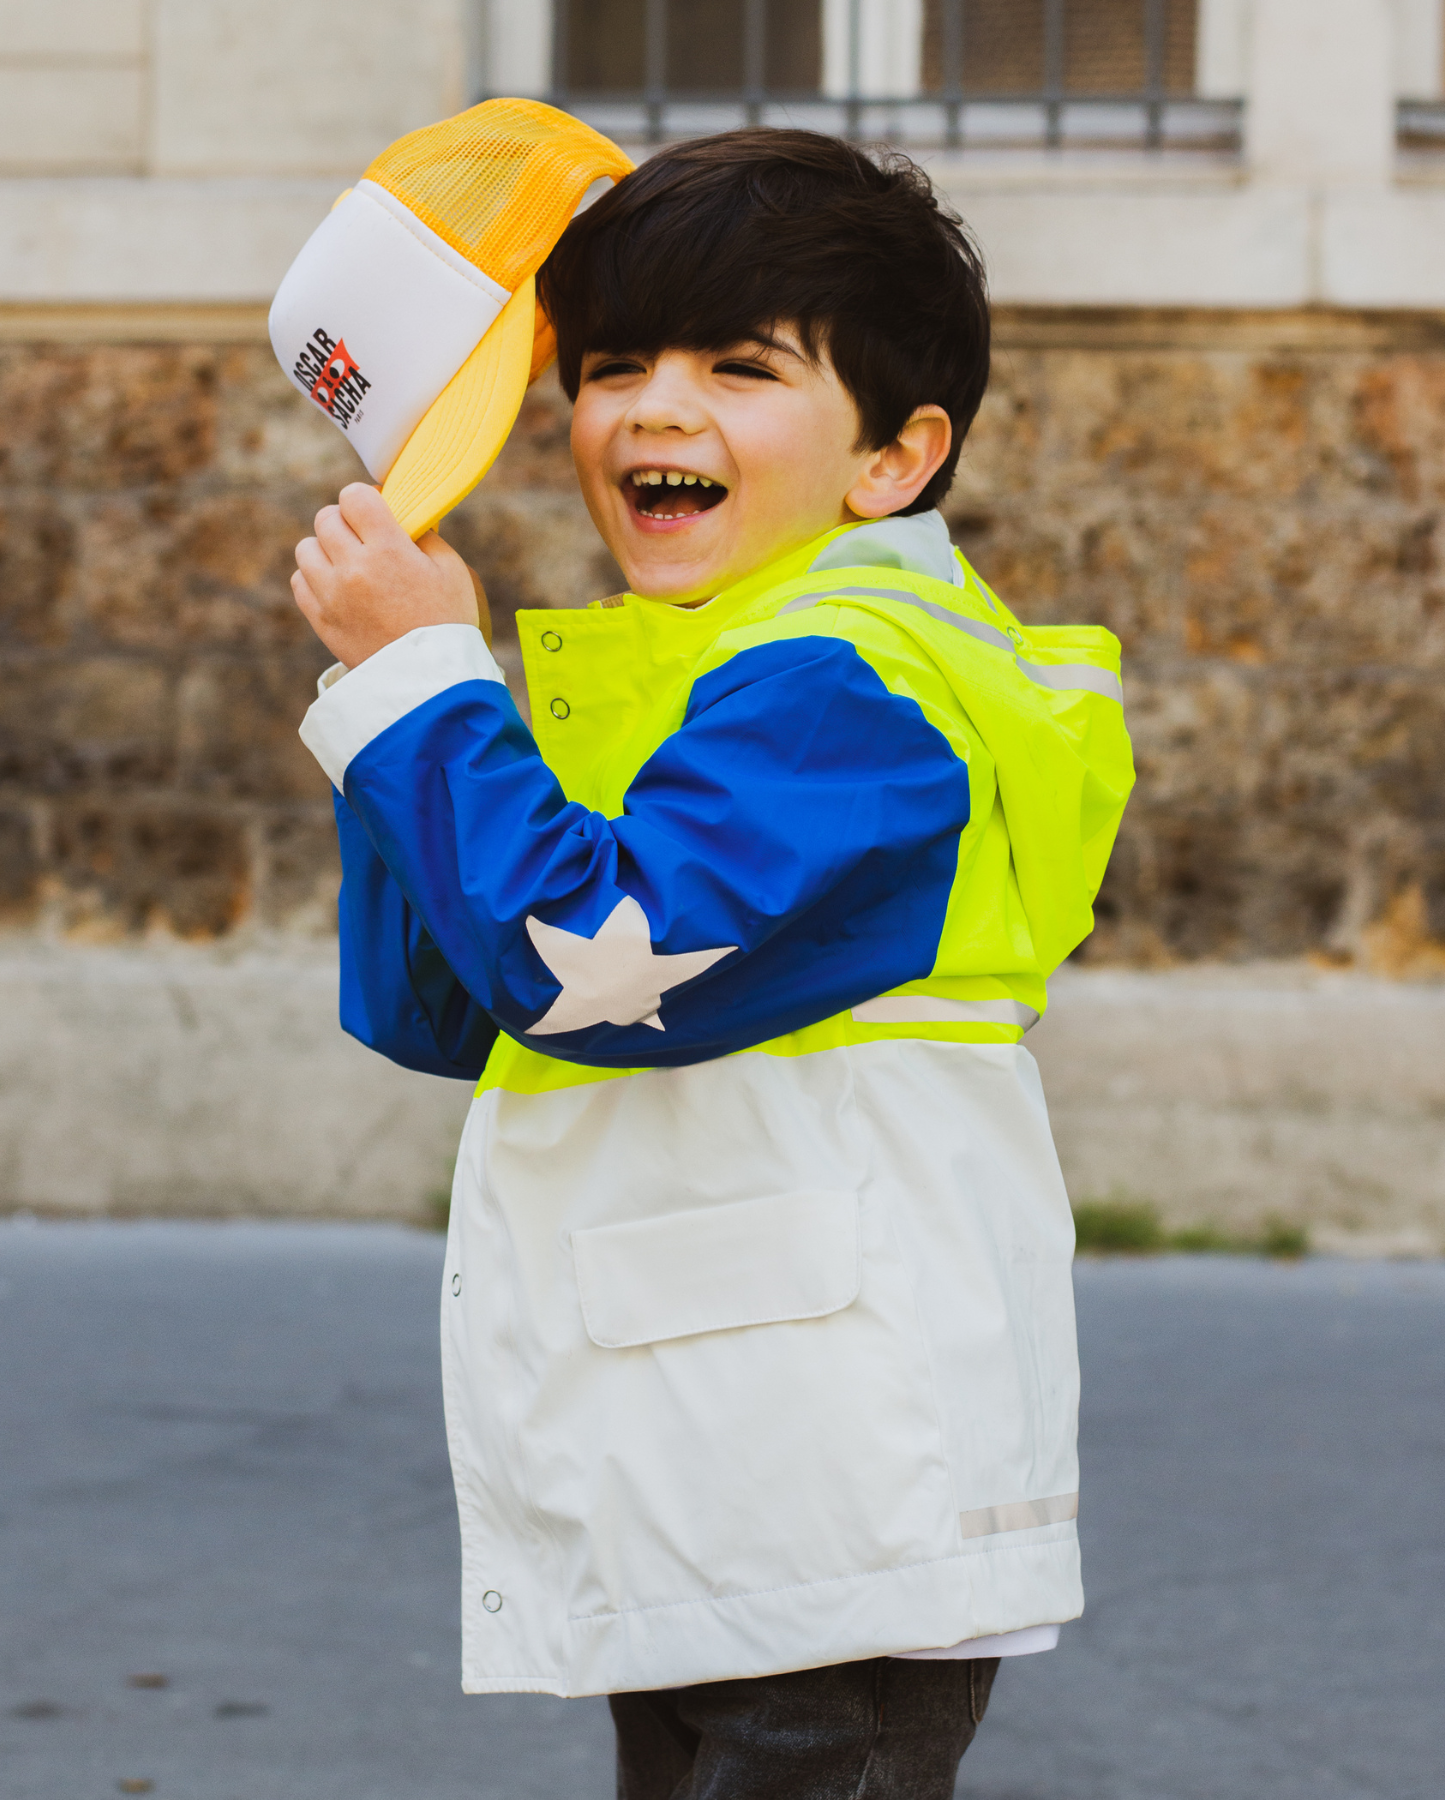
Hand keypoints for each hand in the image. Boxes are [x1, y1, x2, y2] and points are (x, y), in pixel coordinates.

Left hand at [292, 483, 491, 667]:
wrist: (432, 683)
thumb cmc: (449, 624)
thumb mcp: (453, 571)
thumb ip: (427, 536)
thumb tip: (407, 518)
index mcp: (388, 549)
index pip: (354, 496)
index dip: (365, 499)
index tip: (376, 511)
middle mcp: (353, 568)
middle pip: (325, 518)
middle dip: (345, 521)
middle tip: (364, 537)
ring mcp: (332, 596)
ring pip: (306, 549)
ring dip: (325, 549)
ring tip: (347, 563)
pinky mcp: (321, 621)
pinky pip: (300, 582)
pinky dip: (314, 578)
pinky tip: (337, 586)